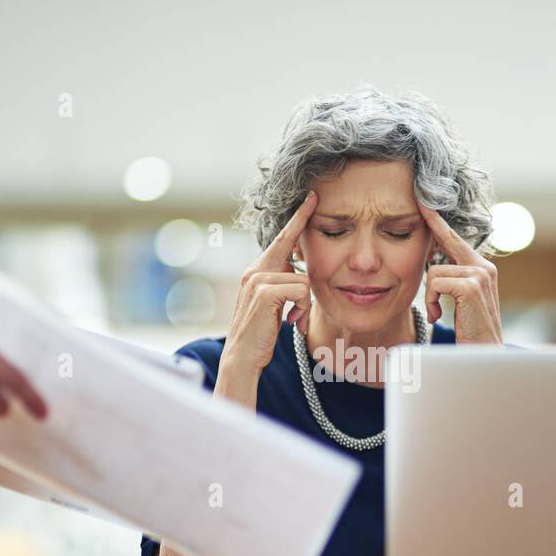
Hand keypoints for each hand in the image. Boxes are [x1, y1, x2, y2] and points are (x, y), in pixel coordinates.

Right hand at [219, 191, 317, 376]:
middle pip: (293, 250)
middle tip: (306, 260)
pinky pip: (301, 290)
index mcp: (256, 271)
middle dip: (304, 259)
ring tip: (293, 321)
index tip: (313, 198)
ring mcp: (257, 278)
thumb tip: (298, 273)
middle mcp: (254, 270)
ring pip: (303, 280)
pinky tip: (291, 323)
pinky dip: (302, 308)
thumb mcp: (272, 305)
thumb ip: (282, 284)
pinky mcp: (265, 291)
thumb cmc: (260, 334)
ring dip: (304, 304)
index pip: (282, 238)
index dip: (298, 218)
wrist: (242, 357)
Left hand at [419, 204, 501, 344]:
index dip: (437, 221)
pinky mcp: (472, 286)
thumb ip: (452, 281)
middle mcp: (484, 266)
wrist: (484, 356)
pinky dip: (432, 301)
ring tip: (439, 313)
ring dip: (430, 296)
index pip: (454, 239)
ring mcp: (480, 274)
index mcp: (481, 268)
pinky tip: (440, 316)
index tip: (423, 202)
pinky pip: (435, 283)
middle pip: (442, 248)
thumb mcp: (461, 303)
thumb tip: (431, 266)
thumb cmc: (470, 333)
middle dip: (430, 255)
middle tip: (428, 256)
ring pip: (433, 272)